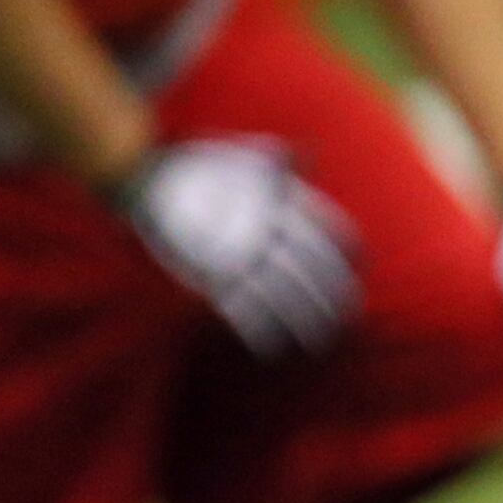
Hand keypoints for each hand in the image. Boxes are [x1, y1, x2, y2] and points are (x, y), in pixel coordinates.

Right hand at [114, 139, 357, 357]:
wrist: (141, 178)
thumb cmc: (193, 167)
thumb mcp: (238, 155)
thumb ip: (274, 158)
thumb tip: (306, 153)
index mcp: (278, 201)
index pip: (328, 228)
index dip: (349, 247)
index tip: (361, 262)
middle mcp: (267, 231)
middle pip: (314, 272)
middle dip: (333, 297)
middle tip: (348, 317)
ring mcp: (240, 257)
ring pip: (285, 299)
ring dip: (305, 324)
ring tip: (318, 344)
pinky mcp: (212, 277)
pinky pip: (245, 312)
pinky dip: (261, 334)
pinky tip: (272, 350)